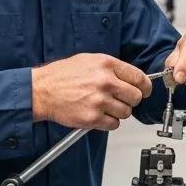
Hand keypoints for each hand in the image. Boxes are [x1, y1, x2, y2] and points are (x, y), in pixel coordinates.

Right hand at [32, 54, 151, 130]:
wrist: (41, 90)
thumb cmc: (62, 76)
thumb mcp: (89, 60)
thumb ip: (112, 68)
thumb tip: (131, 77)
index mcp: (106, 65)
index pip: (139, 78)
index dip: (144, 87)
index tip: (144, 91)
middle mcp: (105, 82)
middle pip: (136, 97)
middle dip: (130, 100)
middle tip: (120, 99)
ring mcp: (99, 101)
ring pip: (126, 112)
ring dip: (118, 112)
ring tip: (104, 106)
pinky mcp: (92, 118)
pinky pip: (114, 124)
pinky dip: (108, 122)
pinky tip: (98, 114)